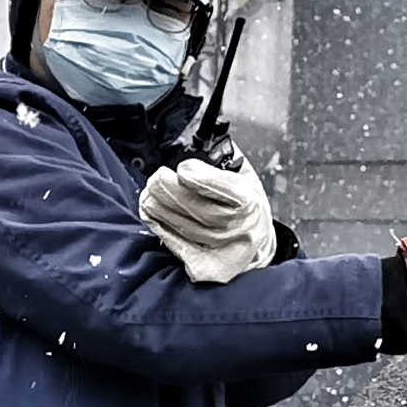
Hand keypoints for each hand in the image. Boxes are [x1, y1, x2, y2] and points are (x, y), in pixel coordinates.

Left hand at [141, 151, 276, 282]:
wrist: (256, 245)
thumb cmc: (245, 205)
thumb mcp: (246, 177)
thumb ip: (225, 157)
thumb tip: (200, 140)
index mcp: (250, 203)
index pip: (222, 188)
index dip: (198, 176)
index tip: (183, 168)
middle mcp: (237, 229)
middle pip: (192, 205)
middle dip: (167, 187)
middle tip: (157, 178)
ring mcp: (220, 250)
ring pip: (177, 222)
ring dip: (157, 204)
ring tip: (150, 192)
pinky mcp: (204, 266)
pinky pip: (171, 242)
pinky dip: (158, 224)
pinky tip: (152, 211)